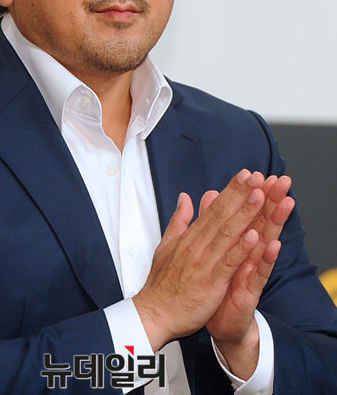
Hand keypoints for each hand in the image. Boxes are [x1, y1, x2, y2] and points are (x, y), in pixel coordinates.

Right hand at [133, 169, 269, 351]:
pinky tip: (253, 236)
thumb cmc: (161, 284)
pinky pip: (228, 262)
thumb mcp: (166, 245)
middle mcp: (198, 245)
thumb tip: (185, 197)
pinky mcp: (211, 282)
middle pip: (222, 215)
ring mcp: (204, 262)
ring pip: (228, 234)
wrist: (154, 313)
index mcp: (190, 237)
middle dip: (240, 194)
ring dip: (245, 214)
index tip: (245, 175)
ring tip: (259, 196)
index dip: (230, 191)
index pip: (213, 208)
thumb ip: (178, 220)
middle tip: (255, 176)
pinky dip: (240, 249)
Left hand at [205, 174, 294, 377]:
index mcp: (235, 242)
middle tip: (282, 180)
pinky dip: (265, 258)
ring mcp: (250, 271)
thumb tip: (208, 195)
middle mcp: (246, 254)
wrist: (216, 322)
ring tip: (286, 202)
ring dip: (275, 222)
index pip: (245, 213)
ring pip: (265, 243)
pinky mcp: (250, 290)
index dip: (252, 193)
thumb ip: (210, 222)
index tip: (259, 173)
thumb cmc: (215, 285)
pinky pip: (259, 273)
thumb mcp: (209, 249)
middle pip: (261, 222)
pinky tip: (272, 244)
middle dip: (271, 200)